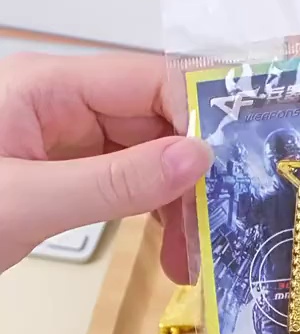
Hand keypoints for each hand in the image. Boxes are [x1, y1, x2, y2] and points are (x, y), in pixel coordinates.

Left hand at [0, 51, 210, 275]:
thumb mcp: (26, 202)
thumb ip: (113, 182)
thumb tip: (199, 158)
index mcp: (50, 86)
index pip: (150, 81)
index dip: (200, 117)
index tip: (239, 167)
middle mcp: (63, 104)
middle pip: (155, 123)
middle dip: (193, 175)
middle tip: (221, 226)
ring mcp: (64, 139)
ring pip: (146, 158)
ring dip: (177, 202)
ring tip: (193, 253)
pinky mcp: (64, 174)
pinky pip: (124, 183)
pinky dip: (152, 213)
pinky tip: (171, 245)